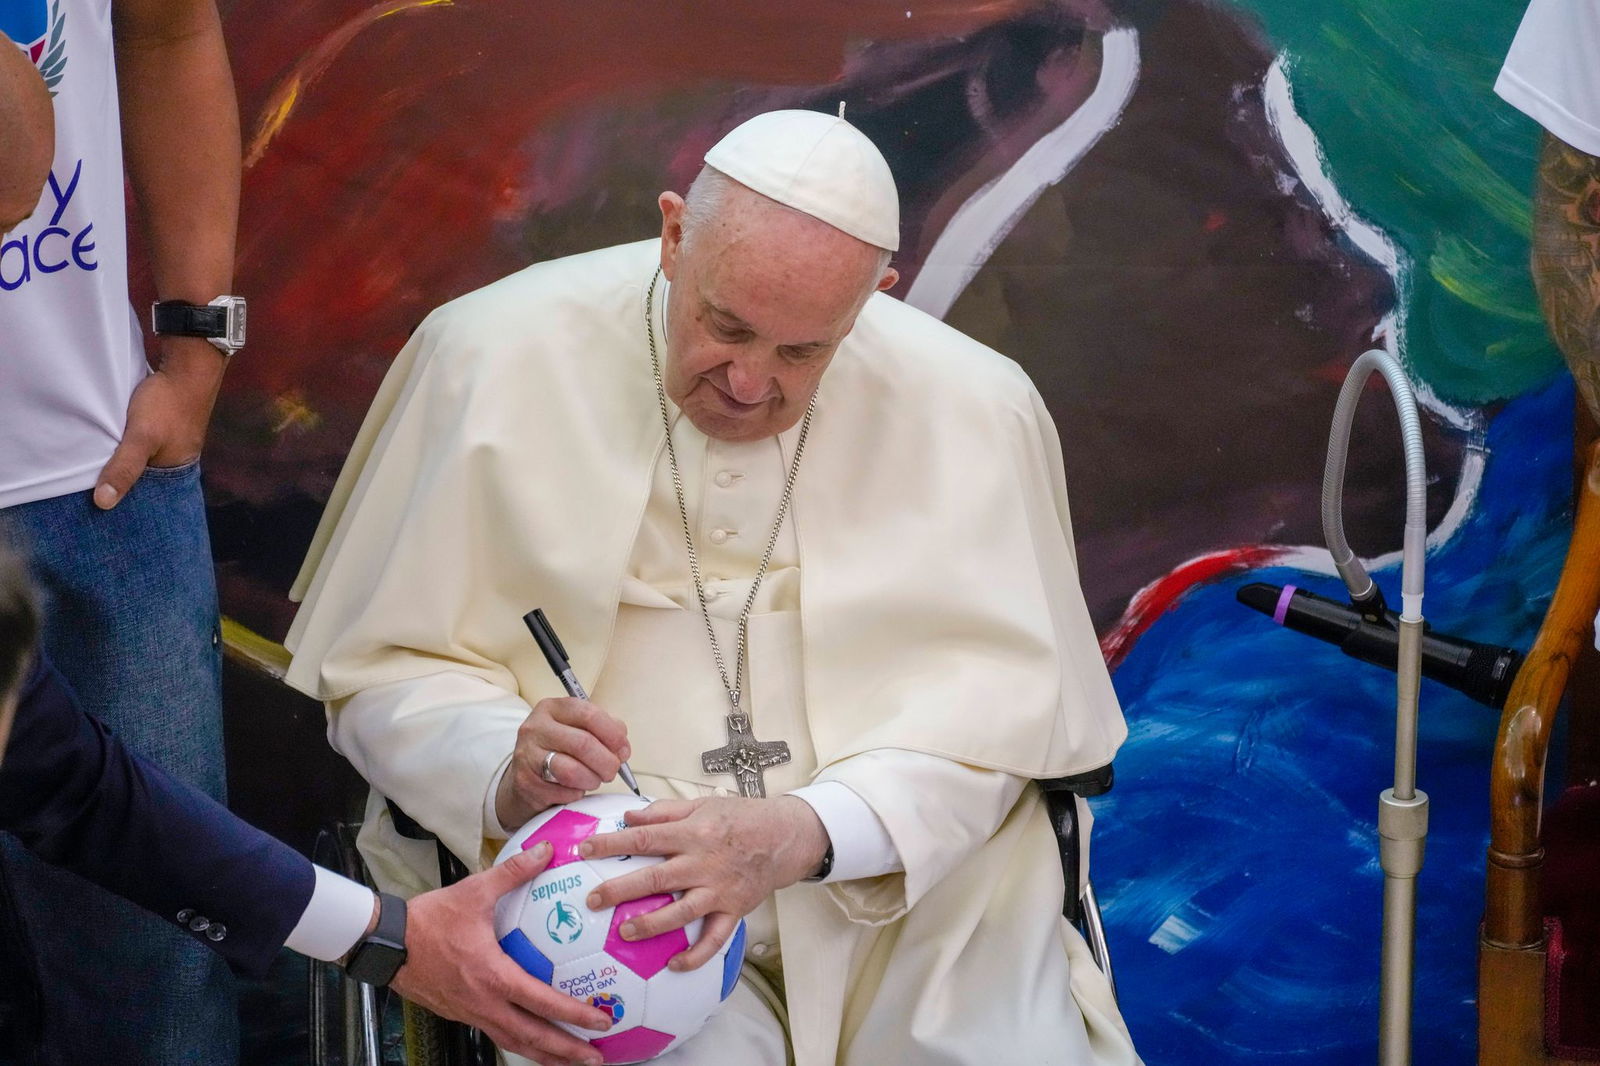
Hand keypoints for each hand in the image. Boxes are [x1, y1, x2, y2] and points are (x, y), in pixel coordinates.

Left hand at [93, 339, 225, 508]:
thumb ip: (124, 467)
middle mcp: (178, 456)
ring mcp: (174, 437)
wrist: (190, 364)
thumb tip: (103, 503)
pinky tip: (115, 434)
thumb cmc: (167, 403)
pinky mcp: (166, 420)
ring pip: (143, 453)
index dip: (125, 493)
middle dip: (122, 474)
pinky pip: (143, 437)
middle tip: (91, 476)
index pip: (148, 491)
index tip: (97, 496)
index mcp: (178, 468)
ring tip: (99, 456)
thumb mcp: (141, 438)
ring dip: (124, 454)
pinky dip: (129, 438)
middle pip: (144, 472)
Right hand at [393, 841, 612, 1065]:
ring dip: (545, 1055)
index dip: (574, 1015)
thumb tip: (545, 851)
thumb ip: (513, 872)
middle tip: (596, 1059)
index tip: (600, 1021)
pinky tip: (534, 1043)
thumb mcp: (474, 891)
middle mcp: (484, 1003)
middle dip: (566, 1050)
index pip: (541, 1003)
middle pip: (532, 1037)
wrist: (386, 943)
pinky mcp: (461, 1014)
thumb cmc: (429, 920)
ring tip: (571, 1061)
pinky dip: (521, 1044)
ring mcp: (471, 1013)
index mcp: (493, 976)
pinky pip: (497, 1035)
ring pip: (514, 1043)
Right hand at [495, 697, 630, 831]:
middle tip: (612, 771)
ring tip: (594, 780)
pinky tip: (574, 789)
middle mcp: (535, 727)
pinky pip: (563, 791)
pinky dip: (576, 793)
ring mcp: (527, 755)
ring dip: (592, 780)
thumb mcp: (578, 730)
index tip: (623, 750)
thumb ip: (604, 731)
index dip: (613, 735)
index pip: (589, 715)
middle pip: (583, 744)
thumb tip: (622, 748)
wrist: (526, 775)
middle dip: (607, 762)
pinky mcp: (525, 782)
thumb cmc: (559, 750)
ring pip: (572, 771)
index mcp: (552, 708)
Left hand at [579, 796, 828, 971]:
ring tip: (625, 933)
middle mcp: (703, 862)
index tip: (586, 849)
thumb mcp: (702, 804)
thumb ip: (664, 811)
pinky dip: (696, 955)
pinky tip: (675, 965)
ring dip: (652, 924)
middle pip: (655, 877)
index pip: (645, 837)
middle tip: (593, 899)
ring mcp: (719, 890)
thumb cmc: (742, 818)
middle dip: (621, 890)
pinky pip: (715, 938)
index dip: (613, 843)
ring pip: (681, 911)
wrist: (785, 836)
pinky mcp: (734, 910)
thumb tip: (629, 816)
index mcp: (693, 832)